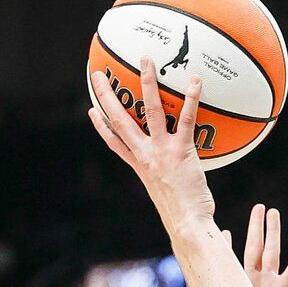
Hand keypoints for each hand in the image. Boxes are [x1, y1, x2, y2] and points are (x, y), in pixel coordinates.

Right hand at [87, 55, 216, 236]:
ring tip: (146, 60)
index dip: (101, 126)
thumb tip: (182, 177)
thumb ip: (170, 180)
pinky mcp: (181, 151)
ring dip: (147, 83)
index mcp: (140, 167)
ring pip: (149, 111)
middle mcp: (145, 156)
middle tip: (98, 74)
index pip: (115, 143)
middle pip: (120, 120)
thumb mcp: (169, 195)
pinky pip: (185, 119)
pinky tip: (195, 81)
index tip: (92, 111)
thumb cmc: (185, 216)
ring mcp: (161, 152)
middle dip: (107, 95)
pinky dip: (191, 99)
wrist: (188, 225)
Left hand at [169, 204, 287, 286]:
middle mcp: (253, 282)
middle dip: (255, 228)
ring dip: (272, 230)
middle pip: (254, 248)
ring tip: (272, 211)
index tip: (223, 231)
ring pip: (272, 250)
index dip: (227, 245)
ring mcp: (270, 283)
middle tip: (258, 208)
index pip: (230, 261)